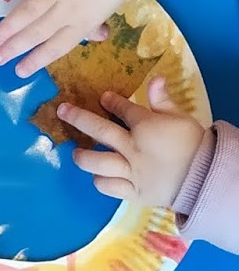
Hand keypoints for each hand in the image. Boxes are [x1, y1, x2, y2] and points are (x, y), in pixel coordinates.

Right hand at [0, 0, 148, 76]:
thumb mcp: (107, 9)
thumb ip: (95, 24)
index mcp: (82, 23)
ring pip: (30, 10)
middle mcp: (67, 9)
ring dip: (10, 25)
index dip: (36, 60)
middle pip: (38, 32)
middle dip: (16, 47)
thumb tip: (96, 38)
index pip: (56, 47)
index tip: (18, 72)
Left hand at [57, 77, 207, 206]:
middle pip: (100, 131)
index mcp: (146, 127)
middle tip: (62, 111)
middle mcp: (133, 148)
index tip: (103, 98)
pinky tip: (98, 175)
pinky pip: (108, 187)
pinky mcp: (133, 192)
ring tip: (76, 152)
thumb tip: (154, 78)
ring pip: (97, 163)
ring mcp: (131, 171)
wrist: (207, 177)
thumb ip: (163, 100)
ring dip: (83, 156)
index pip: (123, 110)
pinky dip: (100, 181)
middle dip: (78, 118)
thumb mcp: (181, 117)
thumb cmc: (194, 144)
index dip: (111, 102)